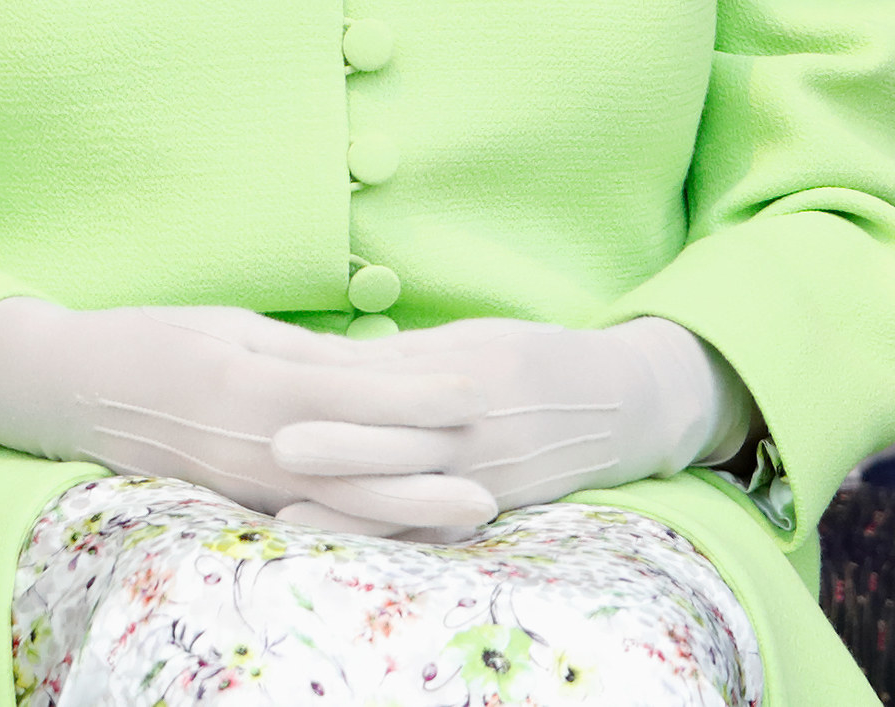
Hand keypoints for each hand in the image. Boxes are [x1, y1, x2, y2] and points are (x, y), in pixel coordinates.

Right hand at [0, 299, 495, 534]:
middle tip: (496, 477)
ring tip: (468, 511)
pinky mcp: (231, 503)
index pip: (352, 391)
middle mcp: (249, 439)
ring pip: (340, 503)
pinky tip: (402, 524)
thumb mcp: (234, 325)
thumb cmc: (157, 338)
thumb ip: (305, 353)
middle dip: (430, 470)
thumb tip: (383, 362)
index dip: (418, 394)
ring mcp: (239, 481)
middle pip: (356, 462)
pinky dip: (361, 521)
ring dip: (409, 509)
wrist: (74, 386)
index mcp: (250, 378)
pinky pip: (308, 517)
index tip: (474, 391)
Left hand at [278, 316, 743, 514]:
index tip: (280, 389)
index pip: (387, 384)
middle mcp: (472, 431)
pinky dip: (396, 541)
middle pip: (395, 441)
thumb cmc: (525, 358)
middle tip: (275, 447)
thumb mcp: (465, 341)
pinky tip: (351, 552)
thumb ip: (397, 358)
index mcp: (460, 378)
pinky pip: (441, 532)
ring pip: (410, 497)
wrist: (619, 403)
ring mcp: (484, 477)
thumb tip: (317, 358)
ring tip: (290, 519)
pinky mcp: (495, 508)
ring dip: (351, 510)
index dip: (334, 388)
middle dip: (337, 447)